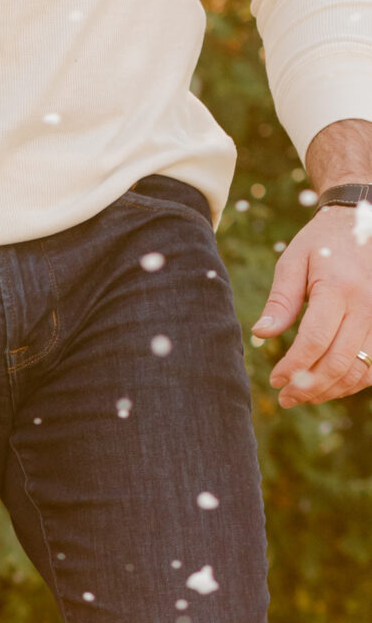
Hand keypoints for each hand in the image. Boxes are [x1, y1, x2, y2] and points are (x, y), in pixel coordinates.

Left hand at [251, 204, 371, 406]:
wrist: (363, 224)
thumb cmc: (321, 244)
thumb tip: (261, 334)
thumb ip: (280, 300)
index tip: (274, 380)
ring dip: (331, 391)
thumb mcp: (293, 262)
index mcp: (339, 289)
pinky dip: (352, 383)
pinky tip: (329, 386)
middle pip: (339, 362)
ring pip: (360, 370)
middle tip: (285, 399)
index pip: (315, 340)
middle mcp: (366, 306)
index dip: (293, 367)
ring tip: (303, 396)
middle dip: (309, 387)